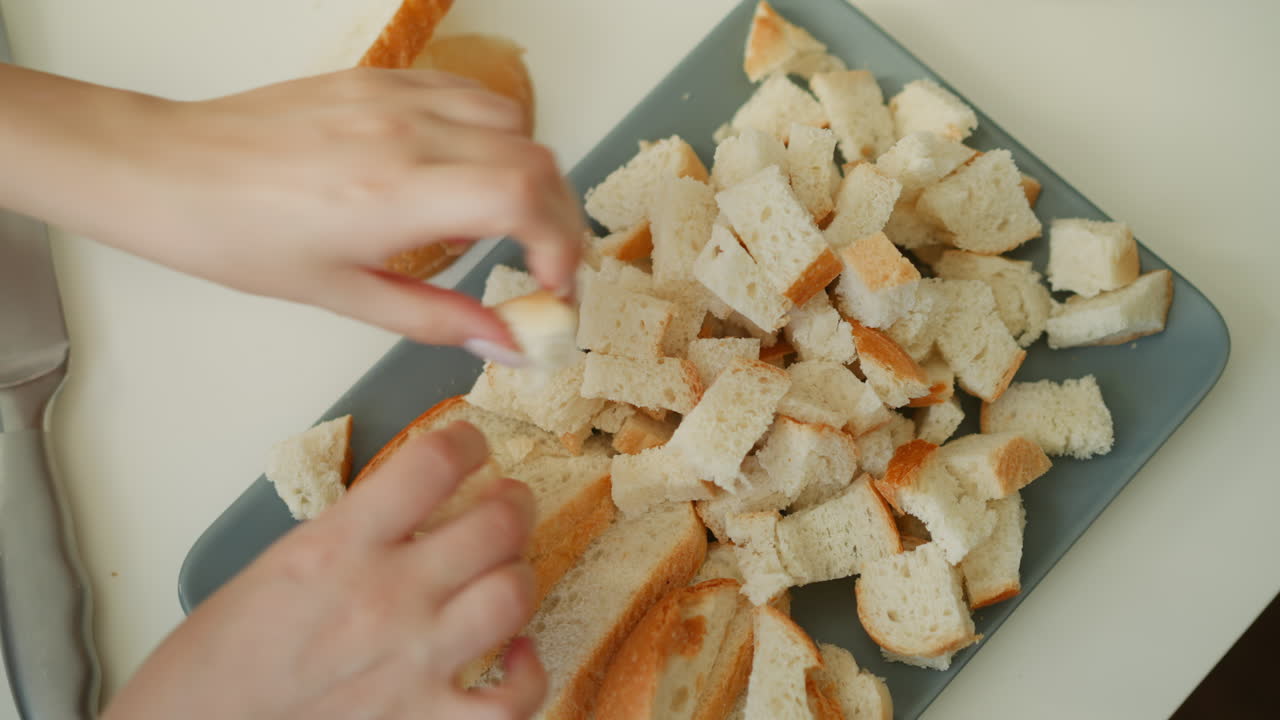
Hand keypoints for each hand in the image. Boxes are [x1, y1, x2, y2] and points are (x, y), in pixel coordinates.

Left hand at [0, 65, 582, 358]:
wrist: (168, 170)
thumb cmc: (239, 237)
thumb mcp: (342, 294)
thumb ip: (437, 319)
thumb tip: (505, 344)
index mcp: (395, 194)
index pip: (523, 198)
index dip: (560, 244)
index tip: (554, 285)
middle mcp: (406, 133)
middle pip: (535, 159)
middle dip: (560, 217)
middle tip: (546, 263)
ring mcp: (394, 96)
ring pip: (511, 120)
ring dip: (531, 172)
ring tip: (510, 220)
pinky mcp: (379, 79)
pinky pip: (467, 93)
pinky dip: (493, 133)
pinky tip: (468, 171)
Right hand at [102, 423, 545, 719]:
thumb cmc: (219, 658)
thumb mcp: (279, 564)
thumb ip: (352, 534)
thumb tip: (407, 513)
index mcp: (338, 547)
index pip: (433, 464)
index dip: (467, 442)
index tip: (472, 444)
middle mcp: (385, 599)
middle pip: (494, 527)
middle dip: (512, 503)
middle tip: (508, 502)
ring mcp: (412, 664)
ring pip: (513, 596)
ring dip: (520, 573)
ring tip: (510, 567)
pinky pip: (511, 700)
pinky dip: (530, 675)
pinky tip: (519, 651)